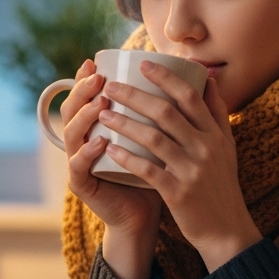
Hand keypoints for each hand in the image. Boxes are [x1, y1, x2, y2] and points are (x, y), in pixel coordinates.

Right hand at [61, 59, 162, 278]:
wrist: (147, 217)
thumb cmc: (158, 175)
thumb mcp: (166, 139)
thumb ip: (175, 111)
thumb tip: (207, 78)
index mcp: (98, 127)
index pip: (85, 97)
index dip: (84, 79)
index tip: (96, 62)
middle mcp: (83, 142)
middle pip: (72, 109)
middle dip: (82, 91)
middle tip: (99, 78)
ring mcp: (79, 163)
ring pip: (71, 134)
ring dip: (85, 116)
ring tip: (101, 104)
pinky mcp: (82, 185)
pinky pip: (79, 166)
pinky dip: (89, 152)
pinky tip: (102, 142)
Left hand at [98, 60, 261, 272]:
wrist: (227, 230)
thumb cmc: (221, 186)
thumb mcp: (227, 147)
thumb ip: (217, 113)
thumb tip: (209, 78)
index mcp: (216, 134)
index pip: (190, 96)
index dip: (166, 77)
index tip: (143, 63)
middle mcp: (206, 148)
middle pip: (167, 112)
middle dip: (135, 95)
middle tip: (110, 85)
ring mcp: (192, 170)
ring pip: (153, 138)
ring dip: (124, 123)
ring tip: (102, 113)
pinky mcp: (178, 193)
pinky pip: (148, 170)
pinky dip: (127, 157)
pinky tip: (109, 148)